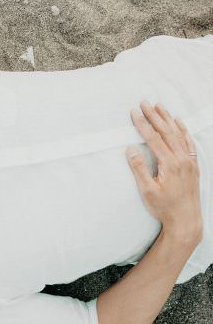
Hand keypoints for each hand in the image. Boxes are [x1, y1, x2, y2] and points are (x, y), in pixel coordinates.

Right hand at [126, 101, 201, 242]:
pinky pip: (189, 143)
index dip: (143, 124)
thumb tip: (131, 149)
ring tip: (159, 106)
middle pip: (167, 132)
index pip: (153, 138)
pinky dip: (183, 130)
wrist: (186, 220)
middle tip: (144, 102)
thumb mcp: (147, 190)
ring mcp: (190, 162)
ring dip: (168, 119)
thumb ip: (139, 168)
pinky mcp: (193, 165)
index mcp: (170, 164)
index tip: (134, 112)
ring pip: (178, 134)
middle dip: (154, 116)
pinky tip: (178, 122)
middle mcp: (182, 160)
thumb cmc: (164, 207)